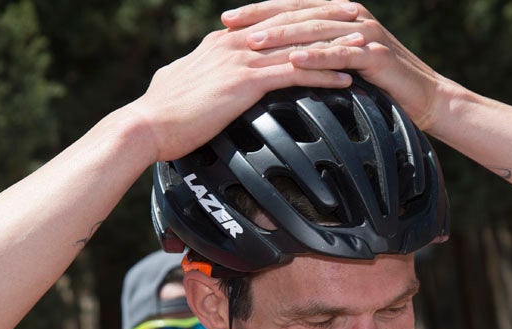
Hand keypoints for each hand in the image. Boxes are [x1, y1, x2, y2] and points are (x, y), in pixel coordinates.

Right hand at [129, 3, 364, 160]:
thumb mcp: (183, 83)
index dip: (303, 21)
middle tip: (358, 22)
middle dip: (328, 24)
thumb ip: (202, 75)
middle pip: (292, 27)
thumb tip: (207, 82)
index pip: (272, 24)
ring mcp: (241, 60)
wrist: (146, 125)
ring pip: (300, 47)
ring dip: (335, 47)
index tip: (329, 20)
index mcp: (223, 41)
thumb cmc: (161, 113)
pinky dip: (324, 75)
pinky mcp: (245, 83)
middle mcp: (235, 43)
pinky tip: (347, 79)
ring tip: (364, 48)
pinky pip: (295, 75)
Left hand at [222, 1, 450, 130]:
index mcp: (337, 14)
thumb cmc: (381, 85)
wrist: (424, 97)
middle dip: (261, 19)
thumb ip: (315, 54)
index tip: (227, 19)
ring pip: (314, 30)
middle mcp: (349, 16)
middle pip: (298, 14)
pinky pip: (340, 54)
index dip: (258, 11)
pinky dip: (316, 57)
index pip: (291, 8)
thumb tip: (277, 61)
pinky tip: (294, 61)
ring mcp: (364, 32)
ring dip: (282, 36)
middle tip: (230, 26)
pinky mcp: (375, 54)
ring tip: (254, 42)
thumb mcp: (342, 64)